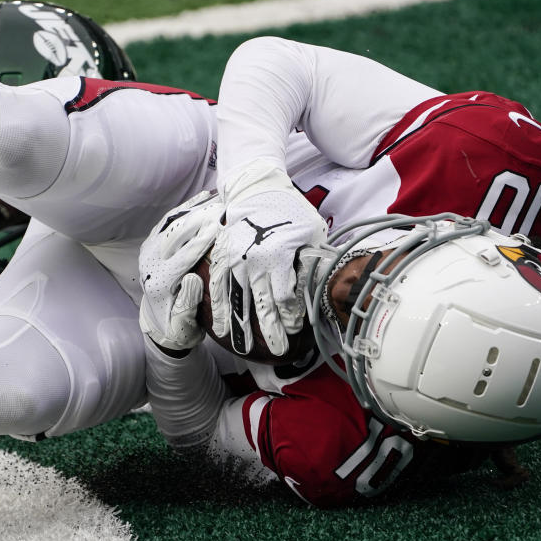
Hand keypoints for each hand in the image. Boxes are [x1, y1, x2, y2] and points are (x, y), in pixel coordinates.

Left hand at [139, 191, 222, 353]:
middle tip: (223, 207)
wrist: (158, 321)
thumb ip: (188, 303)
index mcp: (158, 281)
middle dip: (200, 218)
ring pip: (172, 221)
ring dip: (195, 208)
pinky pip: (169, 219)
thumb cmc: (177, 325)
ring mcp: (149, 249)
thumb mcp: (184, 324)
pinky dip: (187, 206)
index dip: (201, 239)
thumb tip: (192, 278)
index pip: (183, 255)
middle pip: (176, 233)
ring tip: (217, 198)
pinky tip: (204, 197)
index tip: (220, 225)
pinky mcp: (152, 241)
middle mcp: (150, 262)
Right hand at [209, 167, 327, 356]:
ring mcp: (235, 260)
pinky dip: (218, 308)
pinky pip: (218, 287)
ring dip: (240, 327)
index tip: (296, 331)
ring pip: (236, 301)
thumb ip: (313, 258)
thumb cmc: (289, 210)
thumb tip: (322, 285)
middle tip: (278, 352)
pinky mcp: (222, 256)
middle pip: (261, 305)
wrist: (256, 188)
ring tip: (242, 348)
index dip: (290, 318)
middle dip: (270, 332)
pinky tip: (219, 328)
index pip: (284, 297)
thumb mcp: (311, 231)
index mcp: (278, 256)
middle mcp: (254, 261)